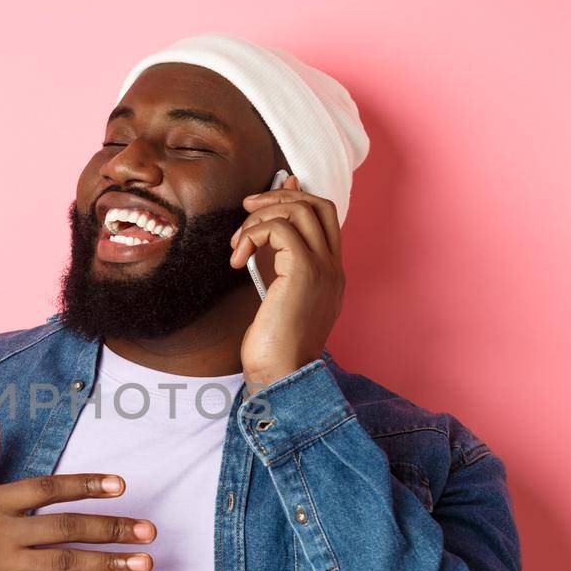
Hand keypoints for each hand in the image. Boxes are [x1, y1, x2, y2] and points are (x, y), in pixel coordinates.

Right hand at [0, 415, 155, 570]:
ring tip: (144, 565)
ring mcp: (0, 569)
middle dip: (112, 528)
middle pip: (66, 528)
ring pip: (64, 566)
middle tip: (150, 531)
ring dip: (107, 566)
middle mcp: (1, 533)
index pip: (47, 489)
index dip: (85, 485)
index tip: (121, 486)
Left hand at [229, 173, 345, 389]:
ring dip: (261, 216)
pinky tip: (237, 259)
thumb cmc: (274, 345)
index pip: (324, 217)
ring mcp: (323, 268)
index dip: (295, 198)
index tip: (261, 203)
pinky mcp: (304, 272)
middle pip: (319, 204)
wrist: (282, 374)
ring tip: (237, 243)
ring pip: (301, 210)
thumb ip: (276, 266)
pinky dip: (253, 234)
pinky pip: (279, 229)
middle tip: (247, 208)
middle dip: (280, 196)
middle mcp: (333, 267)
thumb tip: (265, 235)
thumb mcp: (277, 298)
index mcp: (331, 273)